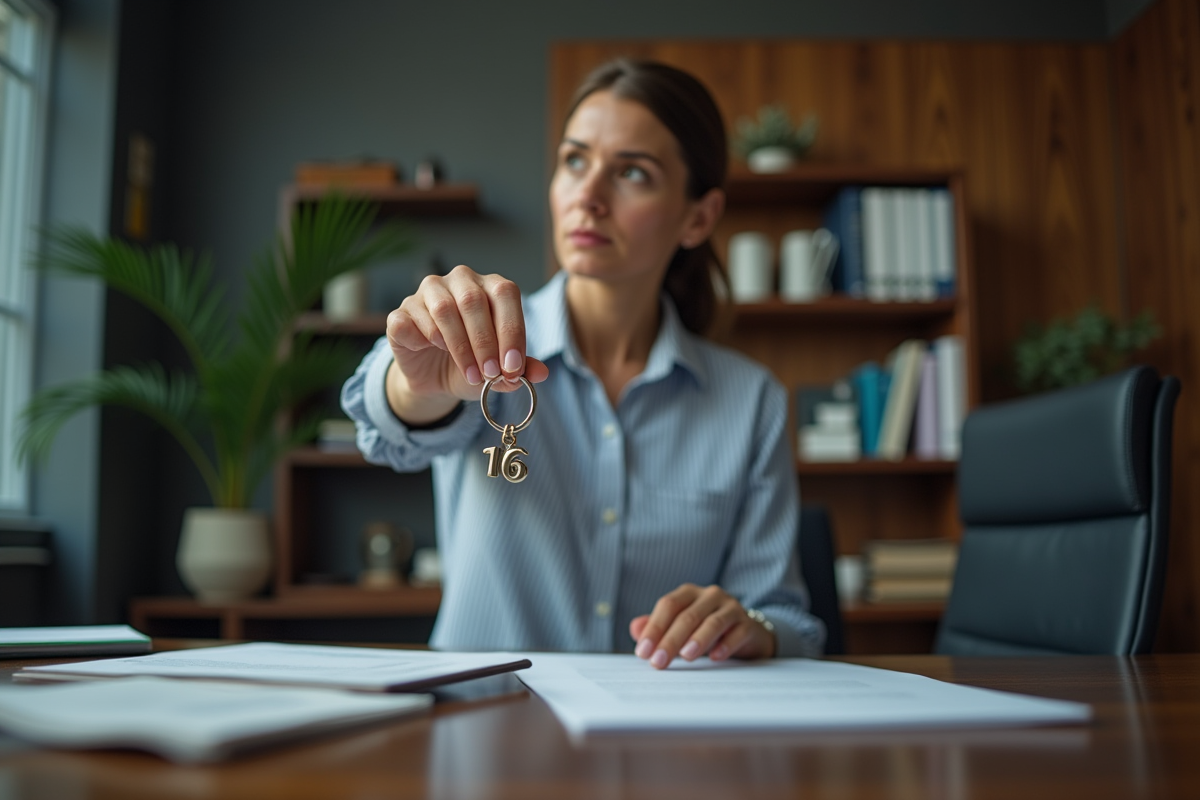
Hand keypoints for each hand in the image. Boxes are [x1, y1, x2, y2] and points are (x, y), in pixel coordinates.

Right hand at [385, 265, 548, 423]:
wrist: (436, 378)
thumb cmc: (474, 364)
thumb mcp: (500, 371)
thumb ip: (520, 368)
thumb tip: (541, 373)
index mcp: (490, 287)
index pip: (505, 295)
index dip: (511, 331)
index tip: (512, 367)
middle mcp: (459, 281)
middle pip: (473, 301)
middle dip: (485, 343)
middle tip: (491, 374)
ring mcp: (427, 293)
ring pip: (442, 309)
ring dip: (459, 346)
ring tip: (470, 373)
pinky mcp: (401, 312)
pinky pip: (410, 321)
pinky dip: (423, 339)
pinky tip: (432, 351)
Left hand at [629, 583, 775, 669]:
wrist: (746, 633)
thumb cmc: (705, 629)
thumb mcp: (679, 626)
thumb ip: (657, 627)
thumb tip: (635, 629)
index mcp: (689, 593)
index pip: (668, 605)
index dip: (654, 627)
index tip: (643, 651)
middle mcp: (710, 595)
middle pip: (687, 616)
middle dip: (670, 640)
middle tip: (658, 662)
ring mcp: (731, 608)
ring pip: (713, 622)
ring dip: (697, 640)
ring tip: (685, 657)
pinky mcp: (748, 624)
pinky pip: (737, 633)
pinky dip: (725, 645)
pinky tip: (715, 658)